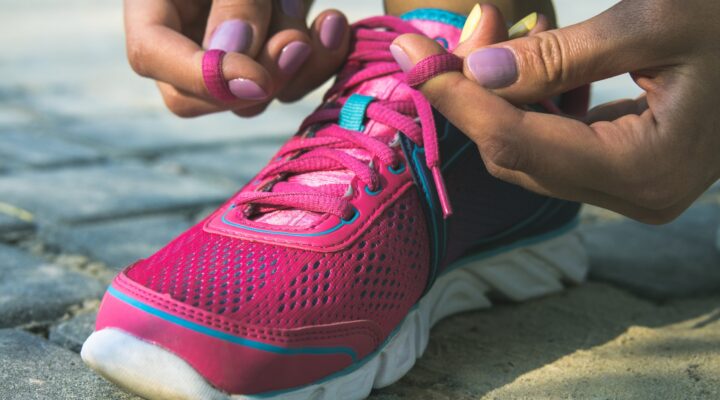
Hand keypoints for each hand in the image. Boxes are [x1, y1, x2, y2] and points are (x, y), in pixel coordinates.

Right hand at [123, 0, 349, 117]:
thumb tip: (233, 56)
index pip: (151, 55)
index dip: (202, 76)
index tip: (256, 79)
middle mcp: (185, 31)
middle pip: (197, 94)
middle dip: (253, 81)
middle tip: (298, 45)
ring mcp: (229, 47)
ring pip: (251, 97)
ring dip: (295, 69)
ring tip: (328, 23)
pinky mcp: (270, 51)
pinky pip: (287, 81)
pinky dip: (317, 62)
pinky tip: (335, 27)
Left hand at [392, 0, 719, 223]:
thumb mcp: (656, 22)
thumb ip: (561, 54)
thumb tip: (476, 70)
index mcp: (645, 169)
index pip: (517, 142)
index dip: (456, 99)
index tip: (412, 56)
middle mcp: (635, 195)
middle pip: (515, 154)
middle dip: (472, 95)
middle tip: (452, 36)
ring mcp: (631, 189)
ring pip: (529, 154)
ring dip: (497, 99)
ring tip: (493, 38)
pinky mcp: (627, 172)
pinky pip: (553, 147)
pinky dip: (528, 108)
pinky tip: (529, 66)